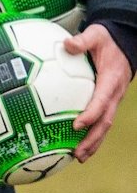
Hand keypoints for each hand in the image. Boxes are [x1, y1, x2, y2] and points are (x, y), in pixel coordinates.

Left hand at [64, 24, 131, 161]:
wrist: (124, 42)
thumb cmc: (107, 40)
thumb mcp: (96, 35)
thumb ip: (82, 40)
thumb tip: (67, 44)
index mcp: (111, 81)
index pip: (101, 101)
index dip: (90, 114)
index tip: (77, 124)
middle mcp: (114, 94)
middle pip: (105, 121)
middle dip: (92, 139)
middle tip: (78, 153)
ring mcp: (113, 99)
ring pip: (105, 125)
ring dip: (93, 142)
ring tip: (78, 157)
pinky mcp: (108, 100)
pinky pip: (102, 119)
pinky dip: (93, 133)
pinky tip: (78, 142)